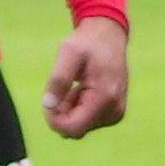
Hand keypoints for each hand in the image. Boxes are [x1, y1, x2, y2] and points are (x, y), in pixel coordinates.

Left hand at [42, 15, 129, 138]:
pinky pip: (87, 120)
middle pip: (75, 129)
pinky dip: (77, 108)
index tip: (49, 98)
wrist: (109, 36)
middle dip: (62, 112)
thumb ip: (58, 79)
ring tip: (74, 85)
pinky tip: (80, 89)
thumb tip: (48, 104)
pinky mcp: (114, 112)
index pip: (72, 128)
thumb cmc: (88, 42)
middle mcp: (114, 111)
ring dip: (69, 109)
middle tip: (63, 87)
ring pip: (79, 126)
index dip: (53, 118)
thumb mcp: (69, 53)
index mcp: (105, 98)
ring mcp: (116, 113)